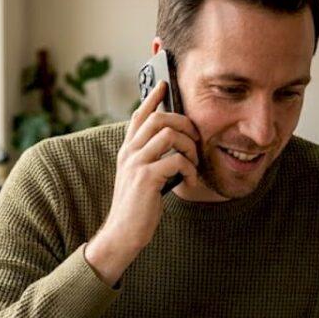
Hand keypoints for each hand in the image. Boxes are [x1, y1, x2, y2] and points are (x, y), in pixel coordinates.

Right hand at [85, 81, 199, 286]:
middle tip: (195, 137)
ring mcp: (136, 164)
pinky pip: (176, 160)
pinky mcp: (147, 178)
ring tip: (193, 163)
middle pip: (158, 118)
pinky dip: (189, 169)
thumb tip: (172, 144)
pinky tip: (189, 181)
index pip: (138, 116)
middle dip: (183, 122)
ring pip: (168, 134)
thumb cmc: (137, 208)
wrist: (123, 234)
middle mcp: (129, 153)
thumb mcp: (139, 178)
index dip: (152, 98)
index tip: (164, 84)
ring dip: (189, 147)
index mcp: (127, 151)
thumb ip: (149, 159)